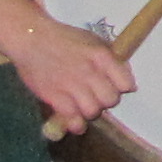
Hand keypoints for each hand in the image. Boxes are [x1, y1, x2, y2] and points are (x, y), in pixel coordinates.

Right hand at [11, 11, 136, 131]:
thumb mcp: (94, 41)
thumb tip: (129, 85)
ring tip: (84, 105)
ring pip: (93, 112)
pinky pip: (72, 118)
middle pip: (110, 100)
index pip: (125, 84)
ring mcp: (71, 85)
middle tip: (97, 97)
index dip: (122, 88)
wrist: (32, 39)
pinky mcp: (53, 96)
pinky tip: (74, 119)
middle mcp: (89, 72)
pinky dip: (75, 122)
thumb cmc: (65, 39)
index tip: (115, 88)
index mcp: (102, 57)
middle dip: (106, 101)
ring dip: (90, 111)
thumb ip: (112, 61)